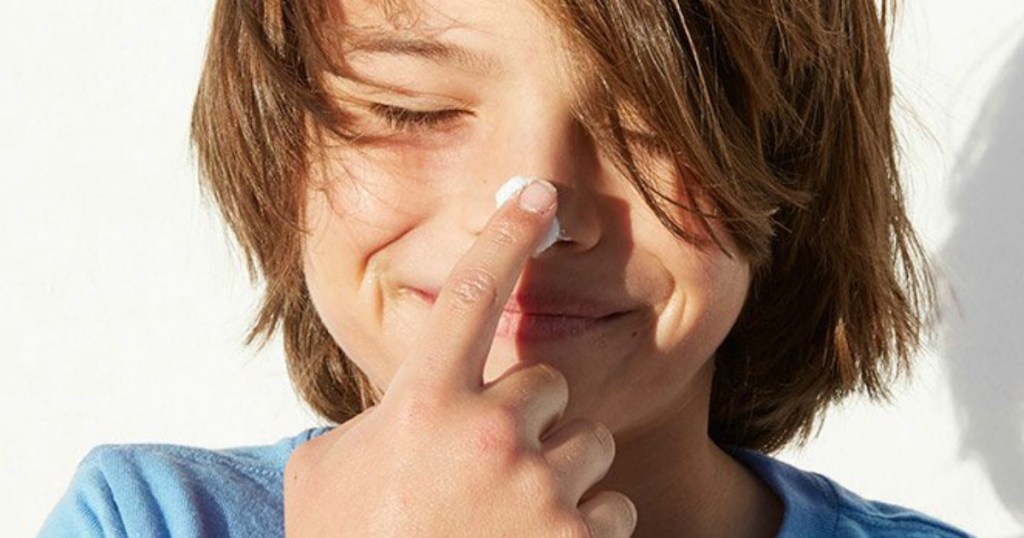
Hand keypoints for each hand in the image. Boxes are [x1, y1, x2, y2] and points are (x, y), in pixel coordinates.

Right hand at [284, 179, 635, 536]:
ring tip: (508, 521)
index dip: (505, 234)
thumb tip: (389, 413)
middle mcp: (487, 432)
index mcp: (422, 404)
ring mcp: (539, 490)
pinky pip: (613, 509)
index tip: (535, 195)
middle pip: (546, 386)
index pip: (470, 293)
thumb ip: (366, 425)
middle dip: (526, 423)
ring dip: (559, 478)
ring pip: (588, 447)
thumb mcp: (328, 474)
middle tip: (489, 471)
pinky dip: (586, 530)